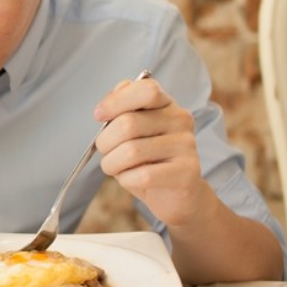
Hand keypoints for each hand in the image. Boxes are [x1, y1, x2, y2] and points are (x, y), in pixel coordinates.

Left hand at [92, 76, 215, 227]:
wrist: (177, 196)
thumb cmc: (149, 160)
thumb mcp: (133, 132)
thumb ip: (121, 112)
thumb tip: (106, 107)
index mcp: (166, 104)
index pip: (145, 89)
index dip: (116, 101)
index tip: (99, 115)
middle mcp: (180, 120)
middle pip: (128, 123)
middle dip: (105, 141)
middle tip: (105, 151)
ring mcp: (186, 146)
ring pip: (131, 151)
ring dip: (112, 163)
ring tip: (115, 167)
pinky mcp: (186, 173)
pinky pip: (142, 175)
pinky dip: (126, 180)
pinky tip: (132, 180)